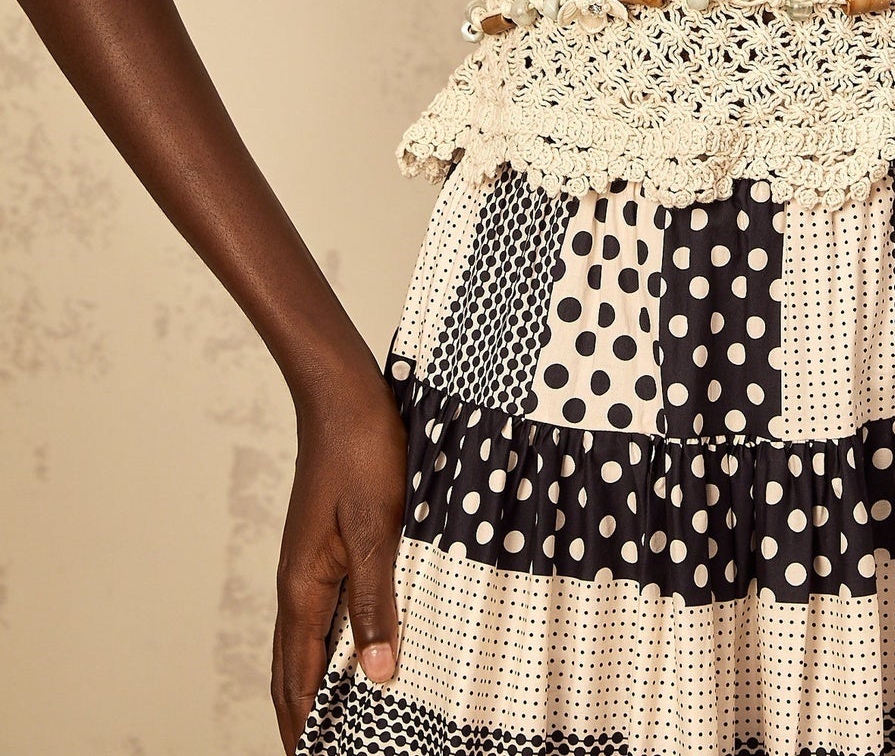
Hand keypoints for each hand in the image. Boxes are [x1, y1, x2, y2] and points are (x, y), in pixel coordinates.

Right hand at [271, 370, 408, 752]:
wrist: (344, 397)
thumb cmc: (362, 455)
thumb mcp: (377, 530)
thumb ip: (376, 602)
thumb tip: (380, 674)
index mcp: (303, 589)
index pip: (297, 681)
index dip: (304, 729)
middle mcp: (298, 585)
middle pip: (291, 670)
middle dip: (302, 719)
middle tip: (319, 753)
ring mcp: (309, 566)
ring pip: (306, 643)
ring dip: (314, 685)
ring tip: (335, 722)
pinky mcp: (325, 547)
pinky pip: (322, 612)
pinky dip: (330, 647)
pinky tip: (355, 650)